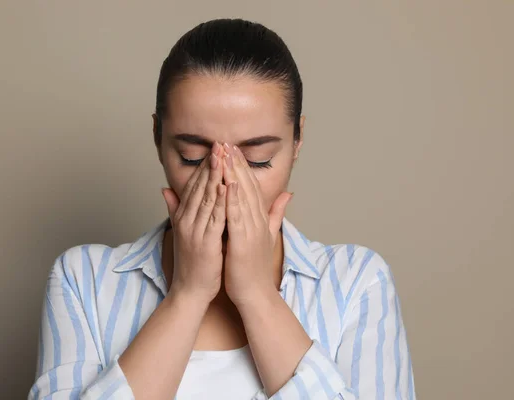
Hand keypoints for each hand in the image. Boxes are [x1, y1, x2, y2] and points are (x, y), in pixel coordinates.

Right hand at [161, 142, 226, 303]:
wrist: (190, 290)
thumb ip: (175, 209)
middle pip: (199, 187)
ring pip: (206, 198)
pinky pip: (214, 218)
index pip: (193, 185)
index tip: (215, 148)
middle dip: (211, 164)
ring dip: (215, 176)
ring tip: (223, 157)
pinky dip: (220, 201)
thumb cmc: (192, 262)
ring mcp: (194, 231)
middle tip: (220, 143)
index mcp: (183, 216)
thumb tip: (165, 190)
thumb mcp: (182, 231)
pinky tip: (226, 186)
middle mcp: (186, 220)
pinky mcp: (205, 242)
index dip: (204, 166)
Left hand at [221, 143, 292, 306]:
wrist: (256, 293)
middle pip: (247, 187)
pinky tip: (226, 184)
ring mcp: (252, 230)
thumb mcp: (267, 235)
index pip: (251, 187)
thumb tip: (288, 194)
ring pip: (242, 197)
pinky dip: (232, 200)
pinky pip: (237, 217)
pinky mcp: (243, 242)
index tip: (233, 149)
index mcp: (260, 219)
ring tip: (225, 155)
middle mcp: (258, 221)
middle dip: (236, 164)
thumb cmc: (256, 266)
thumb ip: (276, 214)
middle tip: (226, 143)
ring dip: (233, 175)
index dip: (242, 166)